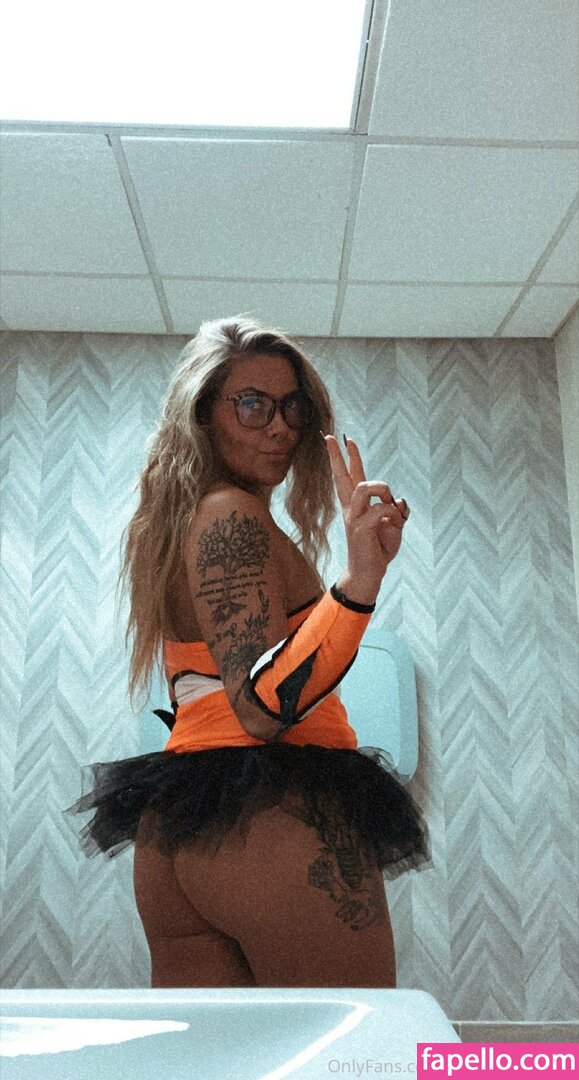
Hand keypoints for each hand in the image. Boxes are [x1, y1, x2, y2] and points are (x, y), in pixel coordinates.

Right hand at [323, 434, 409, 601]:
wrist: (369, 574)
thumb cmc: (379, 551)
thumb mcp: (393, 527)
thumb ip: (396, 511)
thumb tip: (399, 500)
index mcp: (357, 507)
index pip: (351, 477)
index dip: (349, 458)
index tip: (345, 439)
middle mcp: (351, 509)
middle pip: (342, 477)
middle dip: (337, 456)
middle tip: (331, 437)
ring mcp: (353, 517)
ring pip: (363, 486)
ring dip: (381, 488)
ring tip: (389, 501)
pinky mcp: (359, 528)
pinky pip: (381, 509)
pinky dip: (394, 515)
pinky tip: (394, 526)